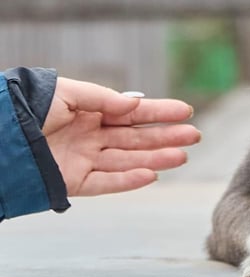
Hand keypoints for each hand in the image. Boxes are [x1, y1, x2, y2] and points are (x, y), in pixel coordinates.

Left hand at [43, 78, 200, 195]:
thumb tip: (135, 104)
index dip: (160, 112)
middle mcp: (90, 136)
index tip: (186, 112)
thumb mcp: (66, 93)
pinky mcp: (73, 182)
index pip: (132, 113)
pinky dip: (128, 181)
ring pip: (127, 160)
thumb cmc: (27, 108)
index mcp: (90, 112)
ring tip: (182, 157)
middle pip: (136, 138)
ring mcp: (84, 159)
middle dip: (166, 137)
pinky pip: (106, 183)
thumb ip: (103, 99)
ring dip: (156, 159)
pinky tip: (151, 175)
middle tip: (194, 136)